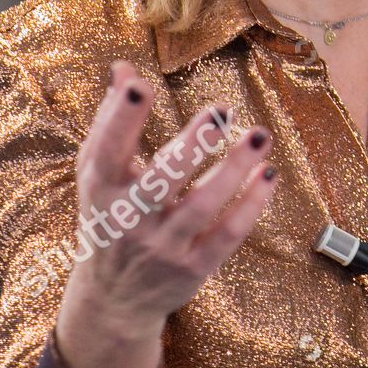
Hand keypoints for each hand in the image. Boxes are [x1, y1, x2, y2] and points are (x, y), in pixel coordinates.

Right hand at [58, 59, 278, 340]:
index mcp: (101, 189)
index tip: (140, 84)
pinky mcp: (193, 269)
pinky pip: (227, 235)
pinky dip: (250, 205)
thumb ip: (112, 120)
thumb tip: (123, 68)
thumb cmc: (109, 218)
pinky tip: (267, 174)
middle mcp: (129, 220)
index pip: (106, 151)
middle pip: (161, 180)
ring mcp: (162, 247)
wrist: (113, 300)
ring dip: (233, 169)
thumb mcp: (99, 174)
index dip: (120, 119)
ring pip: (201, 206)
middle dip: (191, 145)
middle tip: (220, 110)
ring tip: (259, 134)